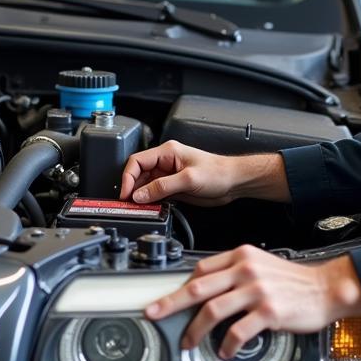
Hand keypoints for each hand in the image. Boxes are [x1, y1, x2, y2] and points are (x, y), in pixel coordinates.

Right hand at [120, 140, 236, 205]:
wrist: (234, 182)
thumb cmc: (218, 172)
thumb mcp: (188, 179)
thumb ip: (162, 187)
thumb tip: (140, 195)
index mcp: (167, 152)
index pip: (137, 161)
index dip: (128, 177)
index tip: (126, 193)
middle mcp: (166, 162)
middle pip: (138, 174)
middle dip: (132, 189)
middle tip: (130, 203)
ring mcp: (169, 175)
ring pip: (146, 186)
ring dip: (141, 197)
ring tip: (140, 207)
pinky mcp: (174, 187)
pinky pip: (156, 194)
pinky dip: (151, 201)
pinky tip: (151, 207)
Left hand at [144, 245, 360, 357]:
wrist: (326, 288)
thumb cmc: (293, 281)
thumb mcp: (261, 266)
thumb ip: (235, 273)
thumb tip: (205, 290)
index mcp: (241, 256)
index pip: (200, 269)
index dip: (178, 286)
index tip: (163, 298)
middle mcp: (246, 270)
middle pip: (197, 287)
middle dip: (170, 304)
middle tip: (153, 314)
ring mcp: (257, 290)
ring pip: (212, 310)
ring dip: (194, 330)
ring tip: (188, 342)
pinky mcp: (268, 312)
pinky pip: (237, 331)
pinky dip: (227, 345)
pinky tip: (226, 351)